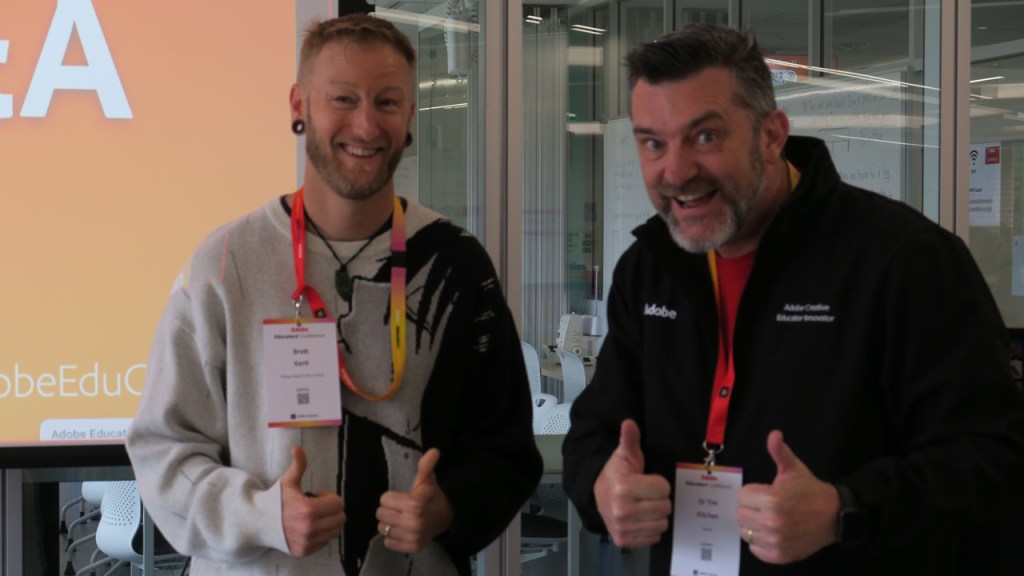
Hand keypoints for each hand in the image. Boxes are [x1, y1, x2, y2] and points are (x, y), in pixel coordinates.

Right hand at [280, 445, 345, 556]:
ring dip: (329, 522)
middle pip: (340, 518)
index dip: (330, 497)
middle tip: (318, 507)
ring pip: (335, 531)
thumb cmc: (275, 500)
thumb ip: (298, 465)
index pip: (338, 504)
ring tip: (314, 517)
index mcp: (308, 509)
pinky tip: (308, 528)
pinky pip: (325, 542)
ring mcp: (307, 542)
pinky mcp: (304, 551)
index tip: (317, 496)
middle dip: (332, 510)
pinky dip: (321, 535)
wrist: (258, 522)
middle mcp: (309, 528)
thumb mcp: (287, 481)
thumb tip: (297, 448)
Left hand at [376, 448, 452, 553]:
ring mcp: (412, 537)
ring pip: (382, 529)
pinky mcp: (411, 548)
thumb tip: (434, 450)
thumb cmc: (430, 496)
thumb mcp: (427, 480)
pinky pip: (388, 543)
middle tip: (400, 509)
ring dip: (389, 524)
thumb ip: (426, 465)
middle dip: (388, 510)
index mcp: (414, 504)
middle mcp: (413, 522)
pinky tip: (403, 531)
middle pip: (380, 514)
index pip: (384, 499)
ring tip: (401, 520)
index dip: (391, 497)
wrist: (445, 517)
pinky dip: (393, 538)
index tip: (402, 498)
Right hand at [594, 419, 671, 547]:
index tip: (646, 481)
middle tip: (645, 495)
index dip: (658, 483)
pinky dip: (649, 529)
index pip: (664, 489)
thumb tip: (629, 423)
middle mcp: (622, 510)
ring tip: (643, 506)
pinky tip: (640, 519)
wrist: (598, 495)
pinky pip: (654, 537)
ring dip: (656, 515)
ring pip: (662, 524)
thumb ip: (630, 440)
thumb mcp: (625, 455)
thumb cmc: (616, 475)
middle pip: (665, 508)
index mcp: (624, 487)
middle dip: (658, 499)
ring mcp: (622, 527)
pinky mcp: (624, 540)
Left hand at [736, 430, 839, 563]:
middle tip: (767, 506)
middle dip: (751, 509)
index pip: (742, 496)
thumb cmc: (810, 490)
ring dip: (754, 526)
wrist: (834, 516)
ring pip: (745, 533)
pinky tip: (773, 534)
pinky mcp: (779, 555)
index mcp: (772, 499)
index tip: (766, 493)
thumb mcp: (794, 469)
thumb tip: (774, 433)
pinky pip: (755, 549)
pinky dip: (761, 543)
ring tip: (770, 520)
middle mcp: (771, 522)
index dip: (753, 493)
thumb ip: (779, 451)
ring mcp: (775, 541)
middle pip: (740, 515)